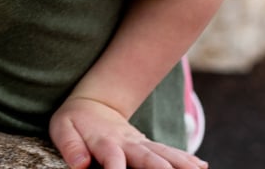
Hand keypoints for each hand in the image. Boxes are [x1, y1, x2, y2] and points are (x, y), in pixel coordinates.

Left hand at [49, 96, 207, 168]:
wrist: (93, 102)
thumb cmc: (75, 120)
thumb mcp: (62, 128)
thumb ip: (70, 146)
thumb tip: (79, 165)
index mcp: (104, 141)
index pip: (112, 158)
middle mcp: (127, 143)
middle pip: (146, 157)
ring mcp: (141, 144)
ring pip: (164, 154)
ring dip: (180, 164)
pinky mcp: (150, 147)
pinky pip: (170, 152)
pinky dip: (186, 159)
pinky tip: (202, 167)